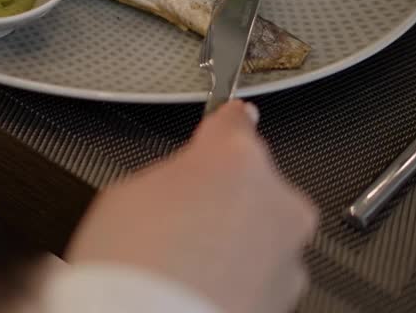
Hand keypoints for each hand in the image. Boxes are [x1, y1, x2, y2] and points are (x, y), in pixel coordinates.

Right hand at [65, 102, 317, 312]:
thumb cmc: (132, 266)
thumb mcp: (127, 194)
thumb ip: (172, 178)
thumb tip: (184, 187)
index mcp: (236, 159)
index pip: (235, 124)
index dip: (226, 124)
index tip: (230, 120)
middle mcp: (276, 201)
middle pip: (252, 183)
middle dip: (224, 197)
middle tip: (177, 221)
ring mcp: (288, 254)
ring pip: (262, 233)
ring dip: (234, 242)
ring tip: (184, 265)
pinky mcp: (288, 298)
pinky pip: (263, 275)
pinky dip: (239, 279)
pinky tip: (198, 290)